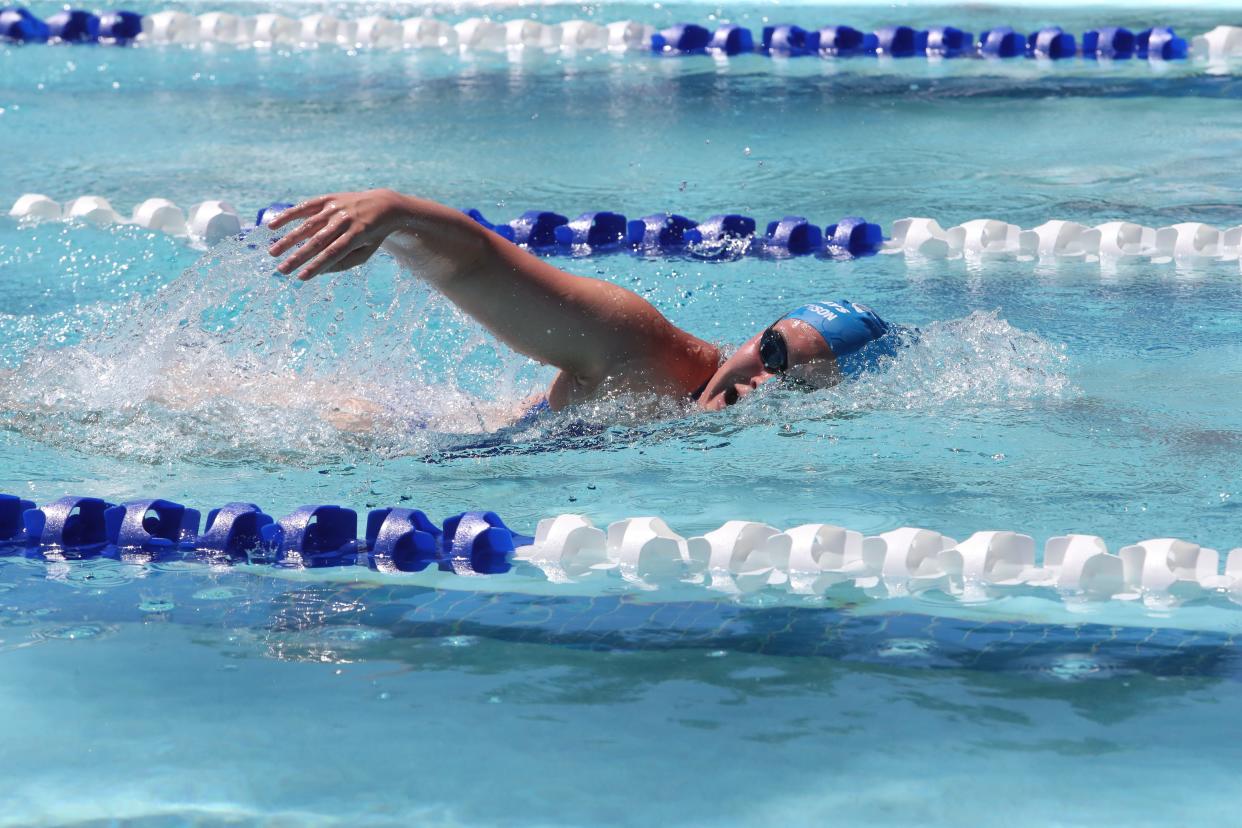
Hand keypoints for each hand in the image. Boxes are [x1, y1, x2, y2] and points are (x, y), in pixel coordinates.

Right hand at [267, 189, 404, 280]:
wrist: (383, 204)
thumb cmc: (372, 235)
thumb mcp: (365, 252)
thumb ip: (344, 263)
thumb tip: (318, 271)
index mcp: (357, 235)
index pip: (333, 253)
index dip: (316, 266)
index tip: (301, 278)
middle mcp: (344, 220)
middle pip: (317, 241)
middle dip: (298, 257)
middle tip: (281, 270)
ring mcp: (335, 208)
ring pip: (308, 225)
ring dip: (288, 239)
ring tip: (273, 252)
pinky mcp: (328, 199)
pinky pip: (305, 207)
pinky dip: (288, 215)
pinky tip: (272, 225)